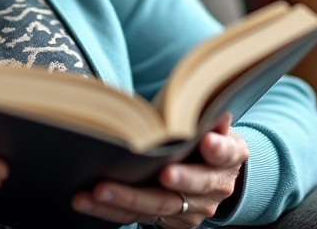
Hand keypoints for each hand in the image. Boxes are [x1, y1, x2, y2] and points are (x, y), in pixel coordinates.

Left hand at [71, 113, 248, 227]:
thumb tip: (205, 99)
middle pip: (190, 187)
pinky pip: (140, 217)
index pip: (227, 154)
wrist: (218, 175)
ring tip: (95, 191)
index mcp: (229, 159)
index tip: (205, 141)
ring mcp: (194, 208)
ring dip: (124, 200)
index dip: (218, 149)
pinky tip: (87, 201)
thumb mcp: (214, 122)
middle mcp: (215, 188)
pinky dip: (112, 210)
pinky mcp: (173, 221)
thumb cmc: (208, 137)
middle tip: (146, 174)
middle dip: (167, 180)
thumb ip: (207, 113)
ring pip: (158, 207)